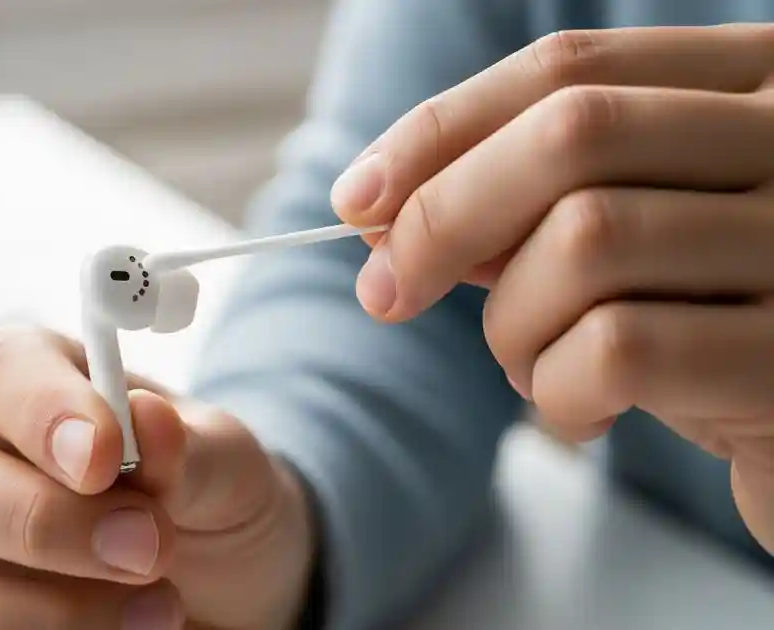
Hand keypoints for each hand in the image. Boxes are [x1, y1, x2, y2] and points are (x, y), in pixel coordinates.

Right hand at [0, 326, 313, 628]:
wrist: (221, 589)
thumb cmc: (203, 498)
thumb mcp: (225, 464)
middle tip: (147, 548)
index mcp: (18, 377)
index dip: (42, 411)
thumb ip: (188, 447)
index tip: (103, 457)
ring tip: (161, 608)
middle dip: (44, 522)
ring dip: (55, 610)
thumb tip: (147, 420)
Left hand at [331, 25, 773, 551]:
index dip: (441, 130)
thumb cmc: (708, 321)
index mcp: (752, 82)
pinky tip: (577, 413)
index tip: (358, 199)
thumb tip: (387, 210)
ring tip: (526, 367)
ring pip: (586, 242)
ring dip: (510, 324)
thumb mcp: (622, 243)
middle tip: (387, 292)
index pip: (567, 69)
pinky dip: (557, 391)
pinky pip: (620, 351)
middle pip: (571, 136)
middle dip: (444, 217)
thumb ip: (526, 207)